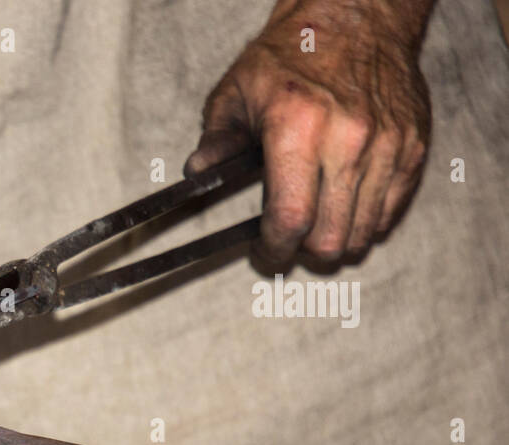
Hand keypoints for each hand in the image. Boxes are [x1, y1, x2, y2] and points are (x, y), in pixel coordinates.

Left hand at [185, 0, 432, 263]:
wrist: (357, 17)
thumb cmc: (291, 55)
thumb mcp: (237, 91)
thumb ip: (217, 139)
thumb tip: (197, 174)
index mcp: (297, 128)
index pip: (291, 218)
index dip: (274, 250)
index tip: (264, 254)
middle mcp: (347, 138)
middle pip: (330, 237)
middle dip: (303, 251)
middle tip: (288, 241)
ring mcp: (386, 144)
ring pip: (362, 232)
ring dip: (335, 241)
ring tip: (315, 226)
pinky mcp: (412, 146)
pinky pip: (390, 211)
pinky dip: (365, 222)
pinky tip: (343, 207)